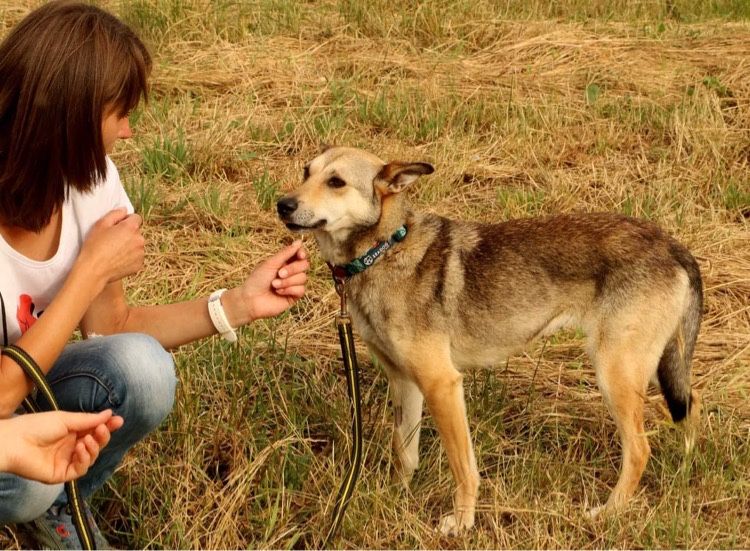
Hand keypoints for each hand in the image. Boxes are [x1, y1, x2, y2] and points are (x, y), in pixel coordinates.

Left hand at [0, 410, 123, 482]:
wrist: (14, 442)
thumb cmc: (35, 426)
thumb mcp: (65, 419)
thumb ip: (88, 420)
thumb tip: (110, 413)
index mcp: (71, 432)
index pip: (94, 430)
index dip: (107, 426)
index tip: (118, 421)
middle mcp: (70, 447)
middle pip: (96, 444)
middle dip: (103, 437)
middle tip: (102, 430)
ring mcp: (66, 461)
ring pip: (91, 458)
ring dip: (93, 448)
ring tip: (87, 439)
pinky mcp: (61, 474)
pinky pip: (80, 470)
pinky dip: (85, 459)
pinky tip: (80, 449)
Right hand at [77, 208, 144, 287]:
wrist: (94, 270)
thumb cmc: (94, 246)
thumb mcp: (100, 224)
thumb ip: (115, 214)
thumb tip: (124, 210)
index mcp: (131, 228)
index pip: (136, 218)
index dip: (127, 220)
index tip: (118, 226)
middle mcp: (140, 239)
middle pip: (137, 232)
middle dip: (128, 234)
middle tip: (113, 240)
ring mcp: (141, 253)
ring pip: (137, 245)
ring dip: (130, 246)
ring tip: (114, 251)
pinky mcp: (139, 265)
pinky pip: (136, 257)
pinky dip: (130, 257)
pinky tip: (117, 260)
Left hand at [228, 240, 309, 322]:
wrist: (251, 300)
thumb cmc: (257, 280)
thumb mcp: (271, 263)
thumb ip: (286, 253)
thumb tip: (299, 241)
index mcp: (284, 262)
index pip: (300, 255)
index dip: (302, 254)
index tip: (300, 255)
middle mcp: (290, 272)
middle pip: (304, 265)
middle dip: (292, 269)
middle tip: (279, 273)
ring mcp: (293, 284)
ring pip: (303, 278)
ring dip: (287, 281)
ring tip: (275, 285)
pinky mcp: (294, 296)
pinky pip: (301, 290)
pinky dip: (289, 290)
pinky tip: (279, 292)